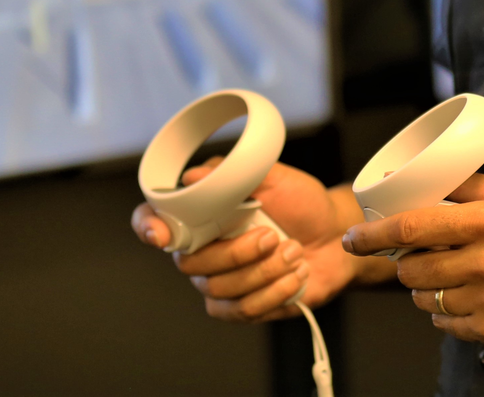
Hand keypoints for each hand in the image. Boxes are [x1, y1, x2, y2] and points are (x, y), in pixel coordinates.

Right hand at [130, 158, 362, 322]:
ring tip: (294, 252)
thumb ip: (236, 173)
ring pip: (220, 289)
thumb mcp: (276, 177)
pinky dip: (274, 293)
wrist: (337, 236)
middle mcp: (203, 251)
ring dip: (264, 271)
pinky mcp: (242, 307)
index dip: (147, 227)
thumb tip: (193, 176)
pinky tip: (296, 275)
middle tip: (272, 236)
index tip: (160, 234)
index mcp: (202, 215)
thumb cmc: (302, 204)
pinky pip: (243, 310)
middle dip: (235, 252)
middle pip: (191, 264)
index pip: (153, 221)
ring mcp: (220, 282)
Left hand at [341, 174, 483, 353]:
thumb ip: (474, 187)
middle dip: (404, 262)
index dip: (375, 234)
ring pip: (427, 299)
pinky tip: (468, 299)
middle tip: (416, 255)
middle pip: (413, 268)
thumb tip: (430, 179)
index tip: (355, 238)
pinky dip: (448, 313)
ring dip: (425, 288)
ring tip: (448, 276)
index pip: (414, 226)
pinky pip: (448, 326)